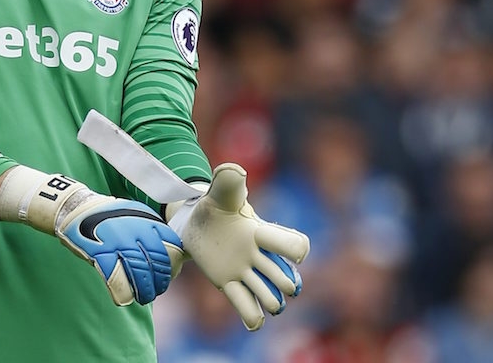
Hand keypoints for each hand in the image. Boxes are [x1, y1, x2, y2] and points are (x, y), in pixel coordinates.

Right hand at [56, 193, 183, 305]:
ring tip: (144, 297)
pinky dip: (123, 294)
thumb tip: (170, 257)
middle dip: (161, 282)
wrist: (77, 208)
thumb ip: (152, 231)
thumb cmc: (109, 216)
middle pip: (159, 264)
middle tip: (156, 290)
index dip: (173, 267)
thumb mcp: (136, 214)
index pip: (173, 248)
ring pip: (142, 275)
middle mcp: (137, 230)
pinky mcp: (101, 254)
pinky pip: (118, 281)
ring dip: (145, 292)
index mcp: (149, 219)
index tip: (169, 275)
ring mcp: (119, 242)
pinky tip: (125, 298)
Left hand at [167, 163, 309, 329]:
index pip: (290, 242)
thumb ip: (229, 182)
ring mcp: (244, 271)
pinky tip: (253, 321)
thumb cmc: (214, 206)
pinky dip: (251, 315)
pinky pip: (244, 304)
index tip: (298, 254)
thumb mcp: (219, 193)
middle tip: (285, 286)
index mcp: (260, 233)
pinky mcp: (228, 283)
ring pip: (267, 293)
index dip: (297, 249)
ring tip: (269, 304)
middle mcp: (257, 255)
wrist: (195, 222)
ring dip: (271, 301)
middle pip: (282, 275)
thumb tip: (235, 170)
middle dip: (285, 283)